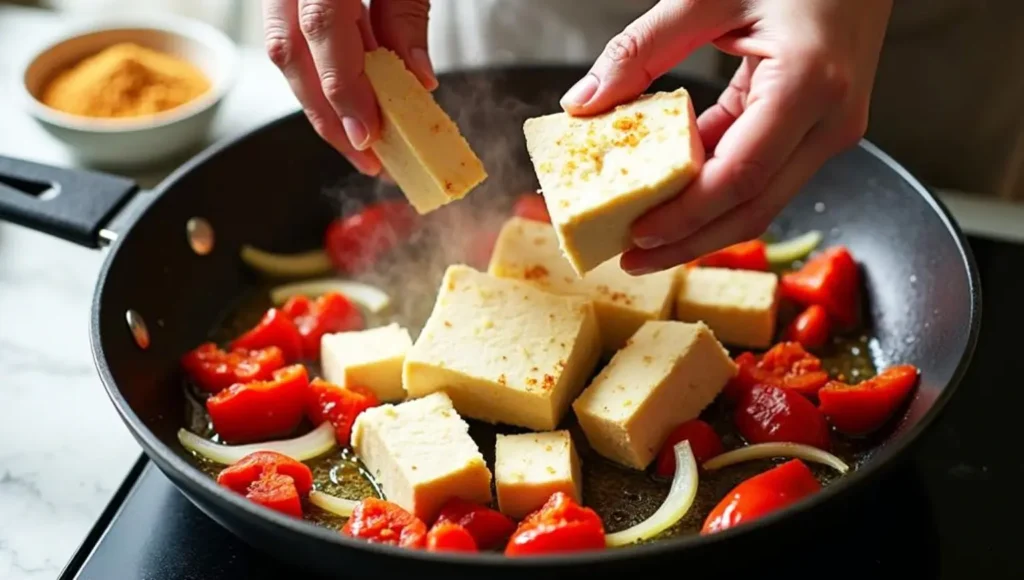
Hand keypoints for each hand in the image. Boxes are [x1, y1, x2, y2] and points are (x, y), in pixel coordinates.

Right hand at [261, 0, 435, 175]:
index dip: (342, 87)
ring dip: (323, 102)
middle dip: (326, 115)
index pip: (321, 27)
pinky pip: (293, 37)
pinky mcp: (285, 0)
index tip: (367, 135)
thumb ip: (406, 15)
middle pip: (289, 51)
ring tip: (362, 140)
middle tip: (366, 156)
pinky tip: (354, 100)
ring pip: (284, 50)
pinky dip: (323, 72)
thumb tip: (417, 78)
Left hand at [560, 0, 892, 274]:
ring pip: (761, 201)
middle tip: (633, 260)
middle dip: (689, 243)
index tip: (638, 233)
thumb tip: (584, 102)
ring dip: (703, 226)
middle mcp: (829, 121)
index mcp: (808, 85)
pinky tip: (675, 200)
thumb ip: (641, 49)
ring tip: (646, 241)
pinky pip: (763, 174)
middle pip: (754, 209)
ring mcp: (829, 131)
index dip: (686, 215)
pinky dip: (716, 192)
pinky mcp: (816, 131)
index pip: (740, 176)